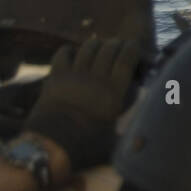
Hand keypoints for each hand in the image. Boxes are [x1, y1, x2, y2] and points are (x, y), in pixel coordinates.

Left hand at [24, 36, 142, 172]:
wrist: (49, 146)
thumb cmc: (85, 146)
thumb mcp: (112, 142)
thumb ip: (125, 136)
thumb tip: (141, 141)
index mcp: (114, 92)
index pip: (126, 59)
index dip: (132, 48)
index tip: (134, 46)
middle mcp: (96, 78)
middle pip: (109, 49)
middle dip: (115, 43)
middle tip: (118, 45)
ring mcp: (74, 75)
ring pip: (88, 47)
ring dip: (95, 44)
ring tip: (98, 46)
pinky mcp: (55, 77)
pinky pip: (63, 54)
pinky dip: (69, 51)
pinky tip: (72, 54)